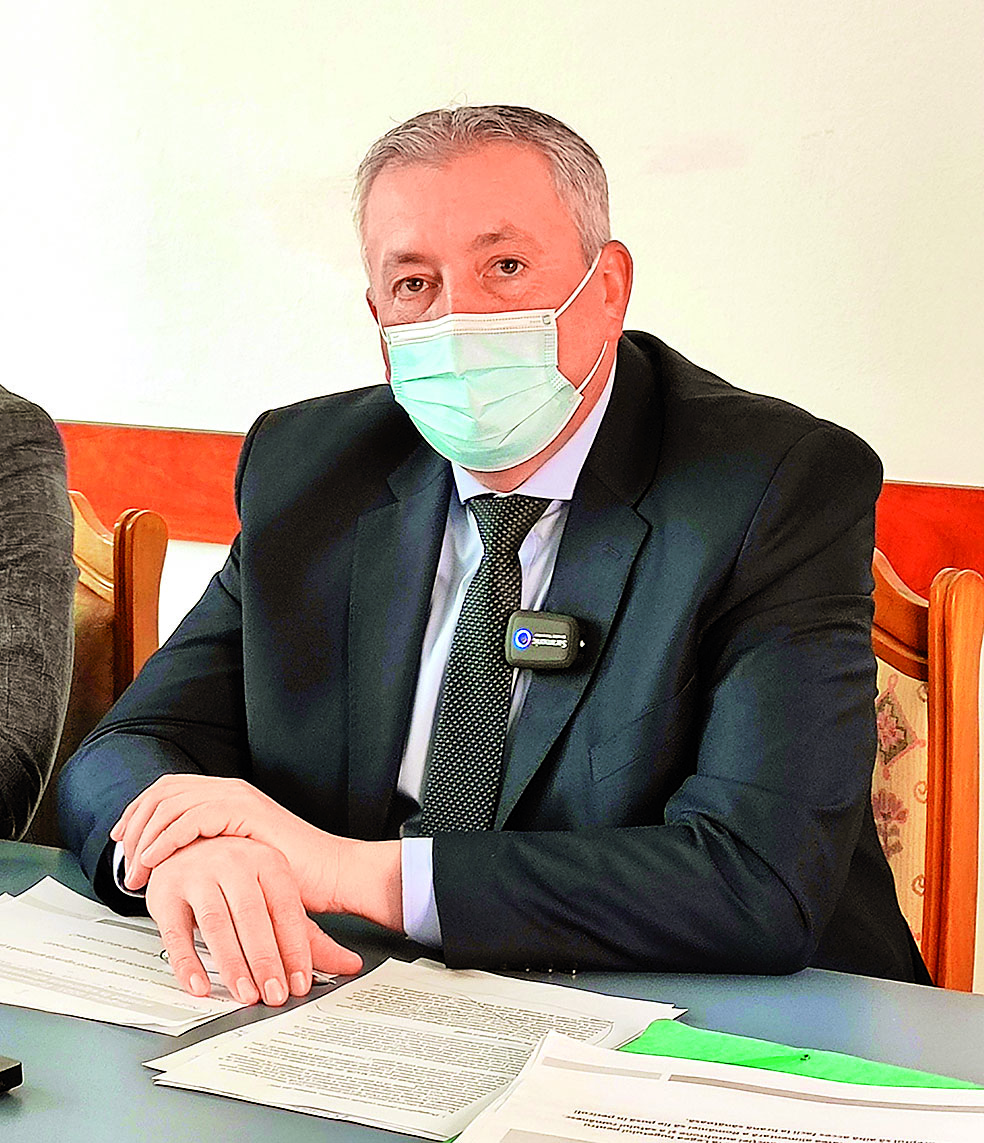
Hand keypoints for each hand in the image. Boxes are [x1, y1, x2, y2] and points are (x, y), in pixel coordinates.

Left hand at [112, 775, 335, 907]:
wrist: (332, 873)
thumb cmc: (293, 875)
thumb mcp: (240, 860)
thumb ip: (211, 852)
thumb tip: (175, 865)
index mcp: (228, 796)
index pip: (168, 791)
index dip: (139, 813)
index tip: (123, 840)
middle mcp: (230, 789)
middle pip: (163, 792)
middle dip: (136, 826)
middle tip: (126, 862)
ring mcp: (238, 797)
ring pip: (171, 803)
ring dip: (146, 838)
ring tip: (138, 869)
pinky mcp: (244, 812)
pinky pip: (190, 819)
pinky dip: (166, 840)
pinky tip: (157, 861)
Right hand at [145, 836, 361, 1003]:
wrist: (186, 842)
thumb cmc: (237, 877)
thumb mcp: (274, 898)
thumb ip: (308, 935)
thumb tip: (349, 964)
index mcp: (267, 861)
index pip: (286, 908)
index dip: (295, 947)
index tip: (301, 982)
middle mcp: (233, 862)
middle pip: (252, 916)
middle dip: (265, 959)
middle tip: (275, 994)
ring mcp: (197, 874)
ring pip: (216, 924)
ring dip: (231, 963)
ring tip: (245, 994)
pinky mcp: (165, 892)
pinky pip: (175, 932)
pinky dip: (187, 962)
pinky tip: (200, 985)